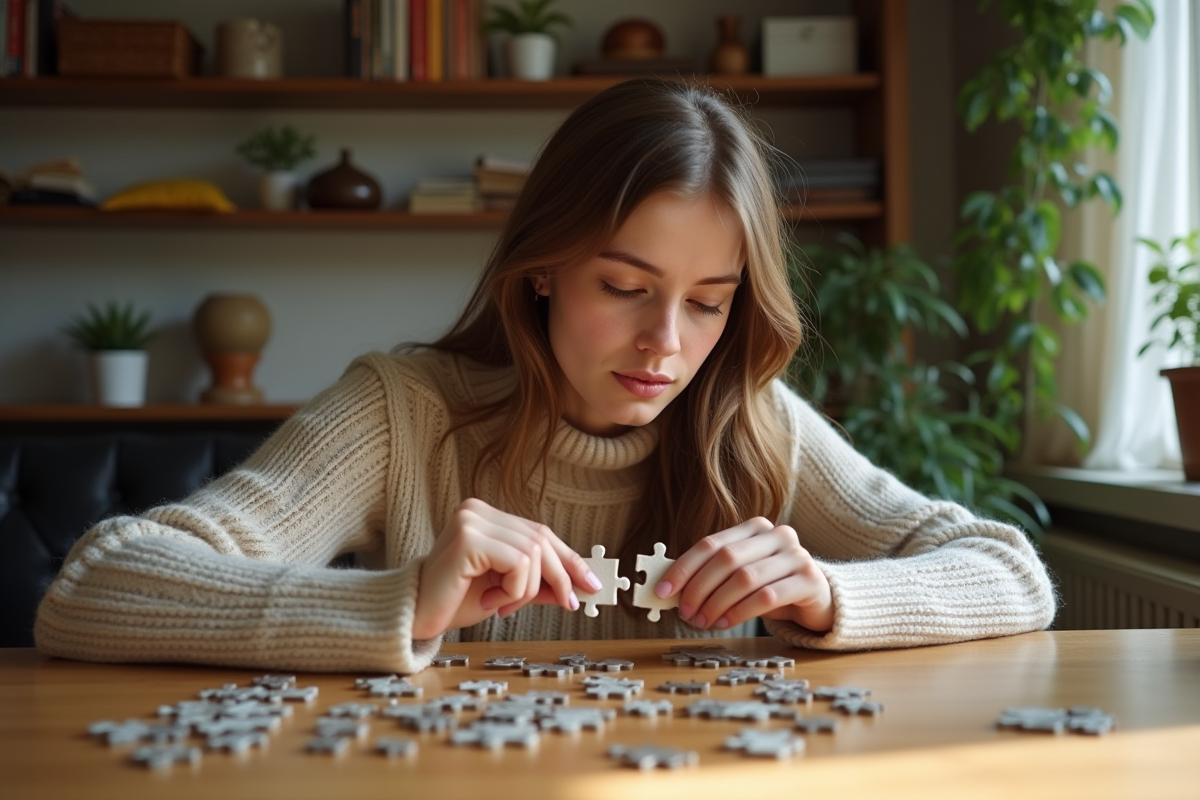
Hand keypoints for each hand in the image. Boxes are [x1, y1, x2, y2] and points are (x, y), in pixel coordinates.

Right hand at [412, 498, 602, 639]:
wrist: (414, 618)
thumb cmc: (455, 602)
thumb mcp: (508, 591)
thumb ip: (540, 583)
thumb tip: (580, 586)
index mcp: (486, 515)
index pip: (540, 533)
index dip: (570, 558)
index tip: (592, 583)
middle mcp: (478, 510)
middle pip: (541, 540)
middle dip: (559, 577)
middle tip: (567, 604)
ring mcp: (471, 520)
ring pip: (533, 554)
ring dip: (527, 591)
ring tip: (502, 606)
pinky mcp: (469, 539)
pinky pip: (518, 563)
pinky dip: (515, 591)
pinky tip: (491, 602)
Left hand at [655, 517, 833, 633]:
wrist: (818, 599)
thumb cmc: (771, 587)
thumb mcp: (740, 576)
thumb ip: (711, 576)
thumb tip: (669, 589)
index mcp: (754, 527)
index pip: (710, 544)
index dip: (683, 567)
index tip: (662, 590)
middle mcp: (777, 534)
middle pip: (726, 559)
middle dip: (699, 588)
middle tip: (685, 613)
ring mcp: (796, 555)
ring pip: (745, 578)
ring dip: (717, 603)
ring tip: (703, 621)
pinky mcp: (810, 579)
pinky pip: (767, 597)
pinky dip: (740, 612)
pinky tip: (726, 623)